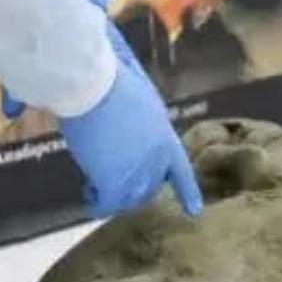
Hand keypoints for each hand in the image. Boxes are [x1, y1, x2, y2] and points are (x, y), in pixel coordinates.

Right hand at [5, 0, 202, 216]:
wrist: (91, 81)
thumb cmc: (105, 71)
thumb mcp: (126, 88)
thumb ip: (125, 105)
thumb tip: (110, 85)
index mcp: (162, 130)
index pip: (179, 167)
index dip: (187, 190)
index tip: (194, 210)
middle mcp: (157, 153)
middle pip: (151, 184)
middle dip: (135, 191)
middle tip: (113, 190)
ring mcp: (140, 168)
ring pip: (131, 196)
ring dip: (114, 196)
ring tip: (95, 192)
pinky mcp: (116, 179)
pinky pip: (108, 201)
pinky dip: (96, 202)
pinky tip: (87, 196)